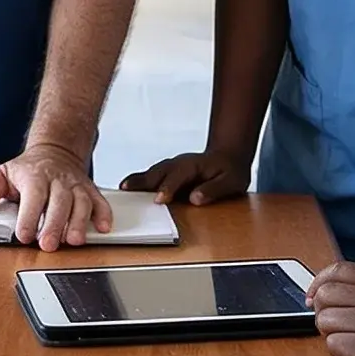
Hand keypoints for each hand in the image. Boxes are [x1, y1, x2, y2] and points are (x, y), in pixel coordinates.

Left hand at [0, 143, 111, 250]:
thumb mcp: (2, 173)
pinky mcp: (90, 191)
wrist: (55, 151)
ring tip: (74, 240)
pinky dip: (103, 214)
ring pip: (82, 202)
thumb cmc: (27, 169)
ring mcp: (76, 185)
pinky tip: (102, 227)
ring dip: (79, 222)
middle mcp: (58, 180)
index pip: (33, 195)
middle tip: (49, 245)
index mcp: (35, 176)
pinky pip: (100, 201)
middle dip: (55, 224)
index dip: (29, 216)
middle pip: (60, 201)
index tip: (24, 235)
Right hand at [119, 148, 251, 205]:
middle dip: (144, 180)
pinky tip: (128, 187)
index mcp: (195, 165)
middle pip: (159, 171)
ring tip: (122, 188)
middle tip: (127, 189)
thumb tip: (195, 198)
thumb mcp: (231, 182)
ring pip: (153, 172)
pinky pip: (151, 175)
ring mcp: (172, 166)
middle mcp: (180, 163)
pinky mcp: (168, 171)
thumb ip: (214, 189)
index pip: (179, 177)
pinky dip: (139, 180)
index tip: (160, 199)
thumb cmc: (230, 171)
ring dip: (138, 179)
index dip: (169, 188)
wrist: (228, 156)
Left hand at [309, 261, 354, 355]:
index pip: (338, 269)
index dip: (318, 282)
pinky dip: (340, 354)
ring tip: (353, 343)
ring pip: (324, 321)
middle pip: (325, 294)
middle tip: (337, 327)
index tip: (312, 297)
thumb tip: (324, 291)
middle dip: (323, 313)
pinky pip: (332, 346)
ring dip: (332, 335)